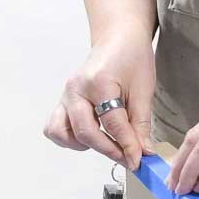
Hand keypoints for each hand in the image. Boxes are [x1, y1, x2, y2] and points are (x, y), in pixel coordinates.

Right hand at [43, 36, 155, 168]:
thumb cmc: (131, 56)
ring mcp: (65, 96)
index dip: (128, 146)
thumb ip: (140, 124)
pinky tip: (90, 136)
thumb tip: (143, 152)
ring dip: (83, 145)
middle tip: (127, 157)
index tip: (139, 160)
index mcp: (98, 82)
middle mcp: (75, 89)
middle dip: (108, 149)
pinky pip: (55, 127)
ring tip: (106, 142)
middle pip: (85, 131)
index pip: (112, 123)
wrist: (118, 38)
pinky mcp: (63, 101)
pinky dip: (69, 138)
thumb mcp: (143, 89)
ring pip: (61, 132)